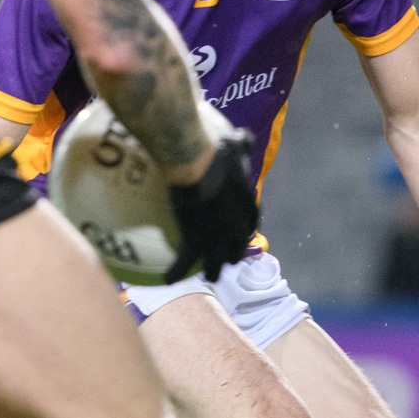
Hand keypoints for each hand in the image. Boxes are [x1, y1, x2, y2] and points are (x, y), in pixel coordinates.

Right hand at [164, 130, 257, 282]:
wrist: (194, 160)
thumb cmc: (214, 148)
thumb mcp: (233, 143)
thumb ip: (243, 143)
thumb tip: (247, 137)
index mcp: (246, 204)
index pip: (250, 222)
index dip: (245, 228)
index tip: (240, 229)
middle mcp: (236, 226)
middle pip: (236, 248)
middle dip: (230, 253)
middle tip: (223, 256)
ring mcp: (217, 238)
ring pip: (216, 264)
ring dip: (211, 270)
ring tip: (206, 275)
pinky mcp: (195, 242)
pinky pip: (183, 263)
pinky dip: (175, 272)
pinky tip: (167, 280)